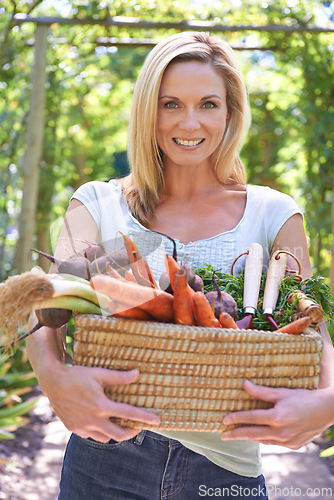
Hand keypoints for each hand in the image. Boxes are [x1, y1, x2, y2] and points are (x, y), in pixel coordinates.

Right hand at [40, 364, 160, 442]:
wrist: (53, 382)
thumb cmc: (77, 375)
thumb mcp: (99, 373)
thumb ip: (120, 377)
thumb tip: (138, 373)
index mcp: (102, 406)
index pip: (129, 414)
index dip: (145, 418)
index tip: (157, 420)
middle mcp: (94, 420)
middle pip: (120, 434)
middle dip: (132, 432)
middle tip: (138, 426)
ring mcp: (83, 427)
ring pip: (105, 438)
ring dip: (115, 433)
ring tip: (120, 424)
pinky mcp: (74, 428)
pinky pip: (91, 436)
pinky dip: (100, 432)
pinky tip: (102, 423)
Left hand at [221, 380, 333, 449]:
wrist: (326, 411)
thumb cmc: (304, 398)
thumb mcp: (282, 392)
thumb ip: (262, 391)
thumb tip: (244, 384)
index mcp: (277, 417)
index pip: (251, 418)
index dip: (236, 419)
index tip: (224, 420)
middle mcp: (280, 432)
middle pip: (252, 433)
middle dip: (236, 434)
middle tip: (223, 436)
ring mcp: (287, 441)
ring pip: (262, 440)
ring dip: (249, 437)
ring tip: (237, 435)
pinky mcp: (293, 446)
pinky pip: (273, 443)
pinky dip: (263, 439)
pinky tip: (257, 436)